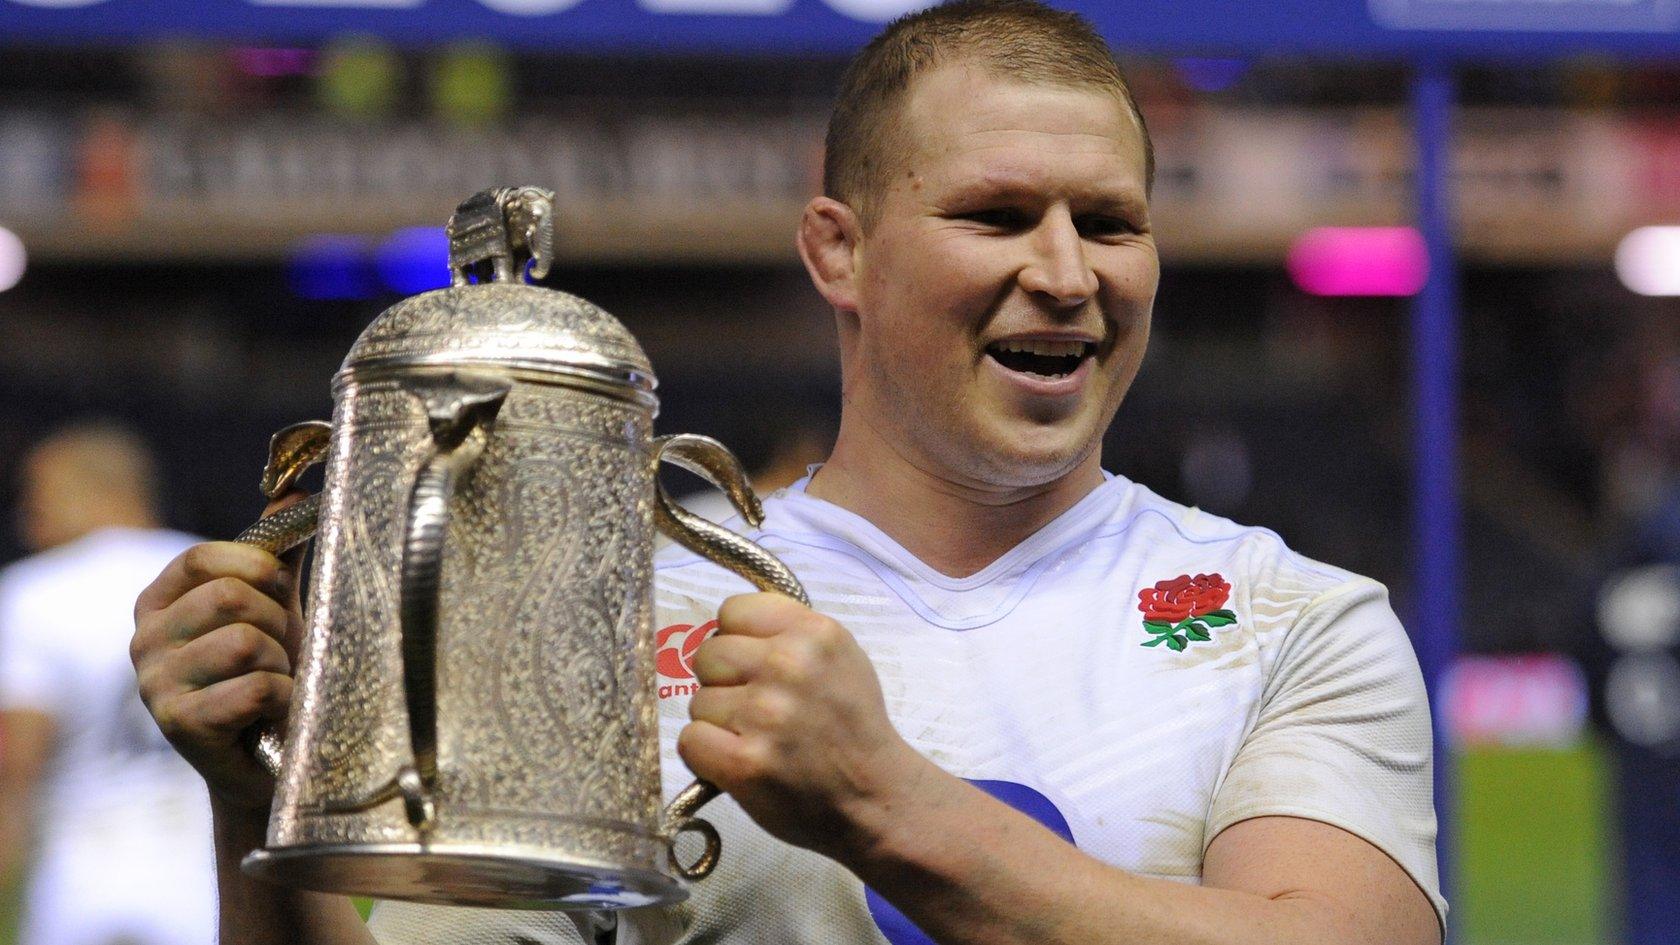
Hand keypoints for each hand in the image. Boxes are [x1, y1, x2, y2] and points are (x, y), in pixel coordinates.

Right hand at [131, 510, 305, 810]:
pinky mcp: (179, 726)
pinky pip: (258, 687)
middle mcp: (143, 640)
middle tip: (279, 654)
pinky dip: (285, 699)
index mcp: (159, 601)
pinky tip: (272, 715)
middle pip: (233, 597)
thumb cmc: (269, 672)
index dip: (258, 568)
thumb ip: (277, 552)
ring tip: (274, 685)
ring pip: (248, 643)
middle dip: (278, 623)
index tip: (278, 591)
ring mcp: (154, 685)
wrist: (268, 760)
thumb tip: (291, 489)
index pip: (206, 556)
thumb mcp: (273, 606)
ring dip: (282, 665)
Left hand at [678, 593, 931, 859]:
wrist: (876, 797)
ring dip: (719, 723)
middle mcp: (789, 665)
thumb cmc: (852, 727)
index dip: (737, 640)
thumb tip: (729, 629)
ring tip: (759, 740)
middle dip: (724, 682)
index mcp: (815, 633)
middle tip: (756, 709)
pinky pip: (690, 740)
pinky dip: (707, 755)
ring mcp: (765, 714)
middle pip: (708, 655)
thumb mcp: (841, 658)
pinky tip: (740, 761)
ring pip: (698, 701)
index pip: (732, 611)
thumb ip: (790, 633)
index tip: (755, 666)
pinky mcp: (744, 762)